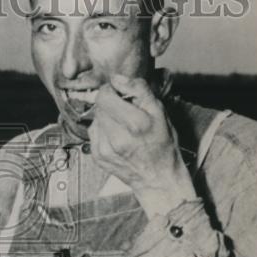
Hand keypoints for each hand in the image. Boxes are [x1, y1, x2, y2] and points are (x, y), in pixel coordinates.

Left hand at [88, 74, 195, 216]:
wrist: (157, 178)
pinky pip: (93, 133)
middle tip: (125, 110)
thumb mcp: (160, 112)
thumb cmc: (162, 145)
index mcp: (134, 123)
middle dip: (110, 103)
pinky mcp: (97, 156)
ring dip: (106, 117)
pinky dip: (103, 130)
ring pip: (95, 118)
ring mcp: (104, 148)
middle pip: (98, 106)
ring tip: (123, 125)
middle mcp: (116, 137)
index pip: (104, 95)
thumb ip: (139, 90)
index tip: (121, 94)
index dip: (112, 90)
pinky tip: (117, 136)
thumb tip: (118, 79)